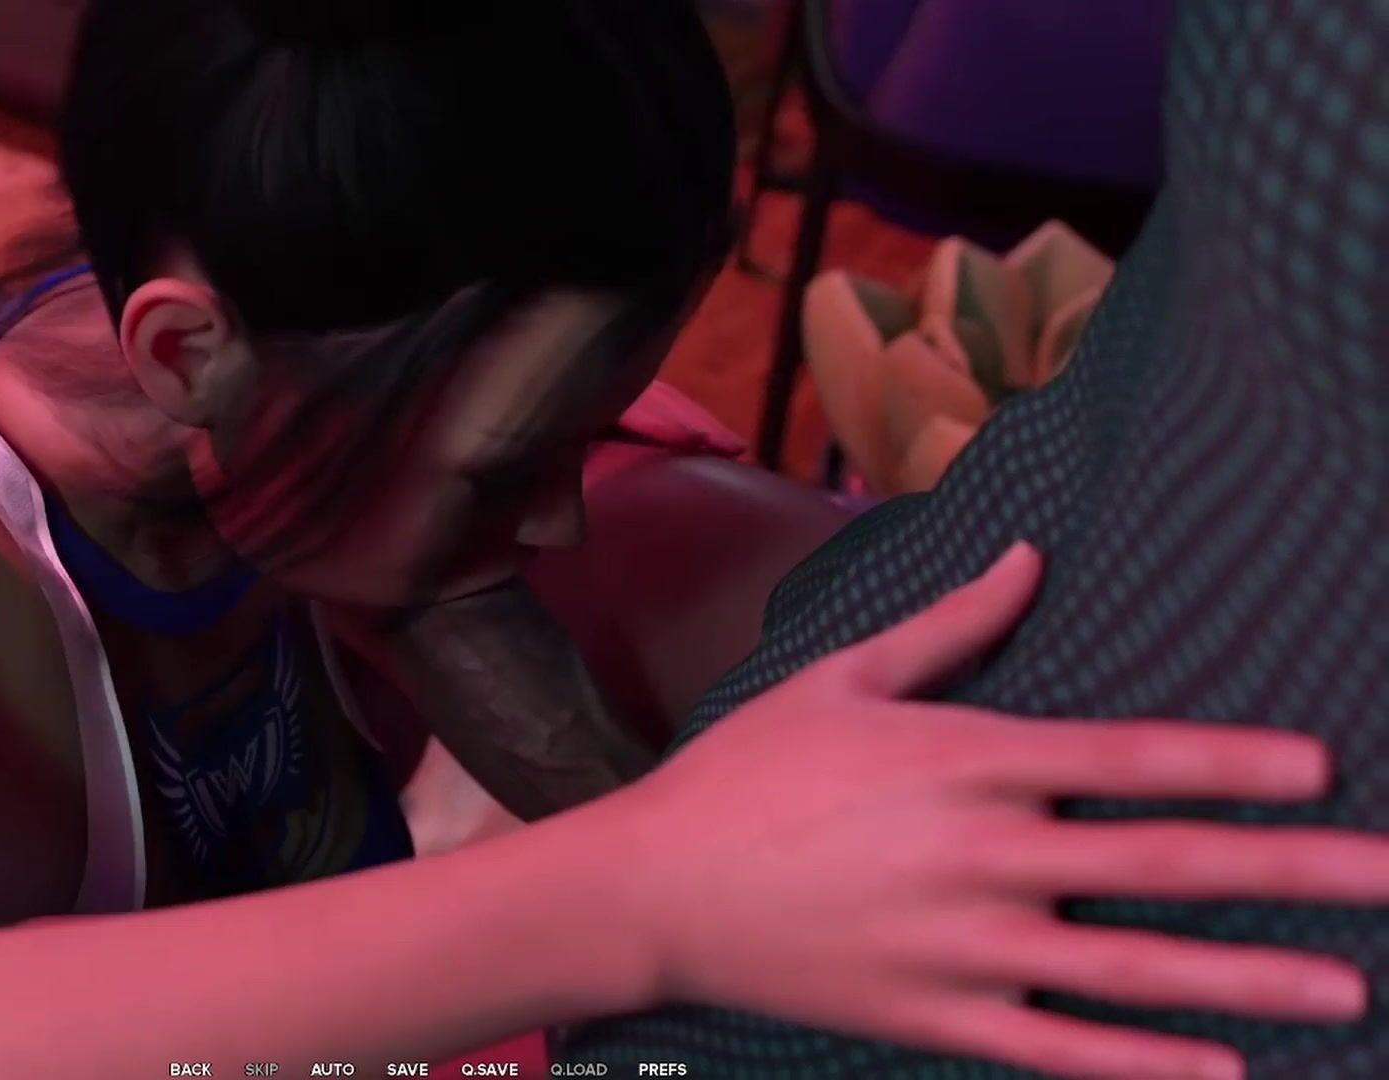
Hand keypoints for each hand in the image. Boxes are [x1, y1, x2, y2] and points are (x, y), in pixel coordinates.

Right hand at [604, 542, 1383, 1079]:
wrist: (657, 888)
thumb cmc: (747, 772)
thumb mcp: (839, 679)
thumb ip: (949, 628)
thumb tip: (1029, 561)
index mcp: (960, 757)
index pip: (1126, 758)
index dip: (1230, 762)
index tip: (1319, 767)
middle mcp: (980, 853)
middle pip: (1162, 863)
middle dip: (1291, 868)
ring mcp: (964, 946)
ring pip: (1134, 969)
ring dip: (1250, 976)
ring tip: (1348, 990)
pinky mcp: (938, 1016)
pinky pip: (1064, 1048)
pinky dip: (1147, 1064)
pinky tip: (1226, 1069)